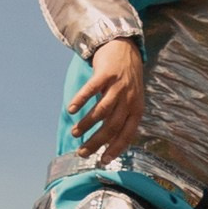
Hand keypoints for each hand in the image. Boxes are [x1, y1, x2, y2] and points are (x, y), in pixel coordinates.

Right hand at [68, 37, 145, 161]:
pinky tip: (71, 110)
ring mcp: (118, 85)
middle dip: (96, 142)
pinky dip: (80, 100)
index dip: (115, 149)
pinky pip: (91, 90)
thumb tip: (109, 142)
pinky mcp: (106, 73)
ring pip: (102, 111)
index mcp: (136, 108)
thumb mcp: (131, 99)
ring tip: (75, 133)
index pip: (127, 134)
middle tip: (83, 152)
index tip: (102, 161)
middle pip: (112, 126)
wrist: (125, 47)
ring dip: (87, 124)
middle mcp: (129, 98)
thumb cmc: (126, 78)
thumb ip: (122, 117)